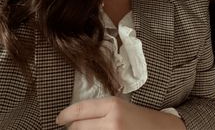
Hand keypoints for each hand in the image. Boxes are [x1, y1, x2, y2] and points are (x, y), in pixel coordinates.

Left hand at [56, 96, 185, 129]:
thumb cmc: (138, 118)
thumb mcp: (118, 107)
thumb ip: (98, 111)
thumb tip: (73, 119)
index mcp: (113, 105)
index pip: (81, 109)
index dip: (66, 114)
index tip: (58, 119)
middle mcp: (112, 122)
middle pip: (78, 127)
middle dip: (72, 127)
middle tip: (70, 127)